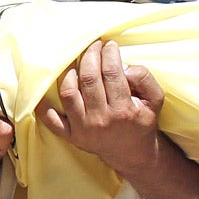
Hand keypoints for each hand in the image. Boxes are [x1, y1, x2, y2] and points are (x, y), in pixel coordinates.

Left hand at [39, 41, 164, 175]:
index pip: (112, 73)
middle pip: (89, 79)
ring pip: (68, 93)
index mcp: (123, 110)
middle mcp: (101, 119)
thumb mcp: (155, 100)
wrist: (132, 153)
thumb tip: (124, 66)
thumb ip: (144, 78)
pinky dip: (43, 105)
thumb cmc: (141, 121)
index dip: (109, 54)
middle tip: (93, 46)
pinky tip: (43, 90)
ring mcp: (83, 129)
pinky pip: (50, 119)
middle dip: (90, 56)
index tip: (109, 44)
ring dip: (69, 73)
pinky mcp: (70, 136)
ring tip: (76, 62)